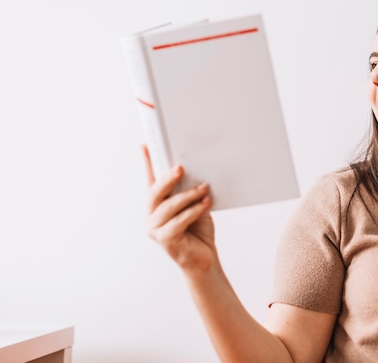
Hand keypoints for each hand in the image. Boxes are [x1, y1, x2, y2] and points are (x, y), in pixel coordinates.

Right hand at [142, 145, 216, 274]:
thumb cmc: (199, 231)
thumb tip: (195, 174)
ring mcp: (155, 229)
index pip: (151, 181)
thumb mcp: (195, 205)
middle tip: (181, 167)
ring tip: (204, 188)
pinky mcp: (165, 239)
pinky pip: (179, 220)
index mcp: (157, 205)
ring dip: (188, 195)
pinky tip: (206, 203)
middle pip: (155, 192)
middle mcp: (152, 216)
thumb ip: (189, 192)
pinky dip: (194, 210)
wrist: (204, 258)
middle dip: (168, 178)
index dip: (148, 163)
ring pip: (169, 206)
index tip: (146, 145)